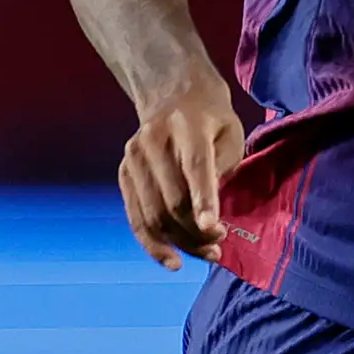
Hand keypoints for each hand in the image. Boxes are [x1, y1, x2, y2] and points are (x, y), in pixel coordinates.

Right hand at [118, 75, 244, 269]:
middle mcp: (154, 140)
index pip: (196, 168)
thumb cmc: (211, 121)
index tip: (213, 230)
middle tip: (219, 246)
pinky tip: (172, 260)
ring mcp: (134, 157)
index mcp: (188, 126)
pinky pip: (136, 218)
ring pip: (154, 215)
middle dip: (198, 232)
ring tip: (206, 254)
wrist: (173, 94)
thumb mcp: (230, 136)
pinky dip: (153, 244)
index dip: (204, 202)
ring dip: (181, 243)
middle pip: (173, 201)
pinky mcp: (123, 172)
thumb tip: (206, 217)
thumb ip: (221, 171)